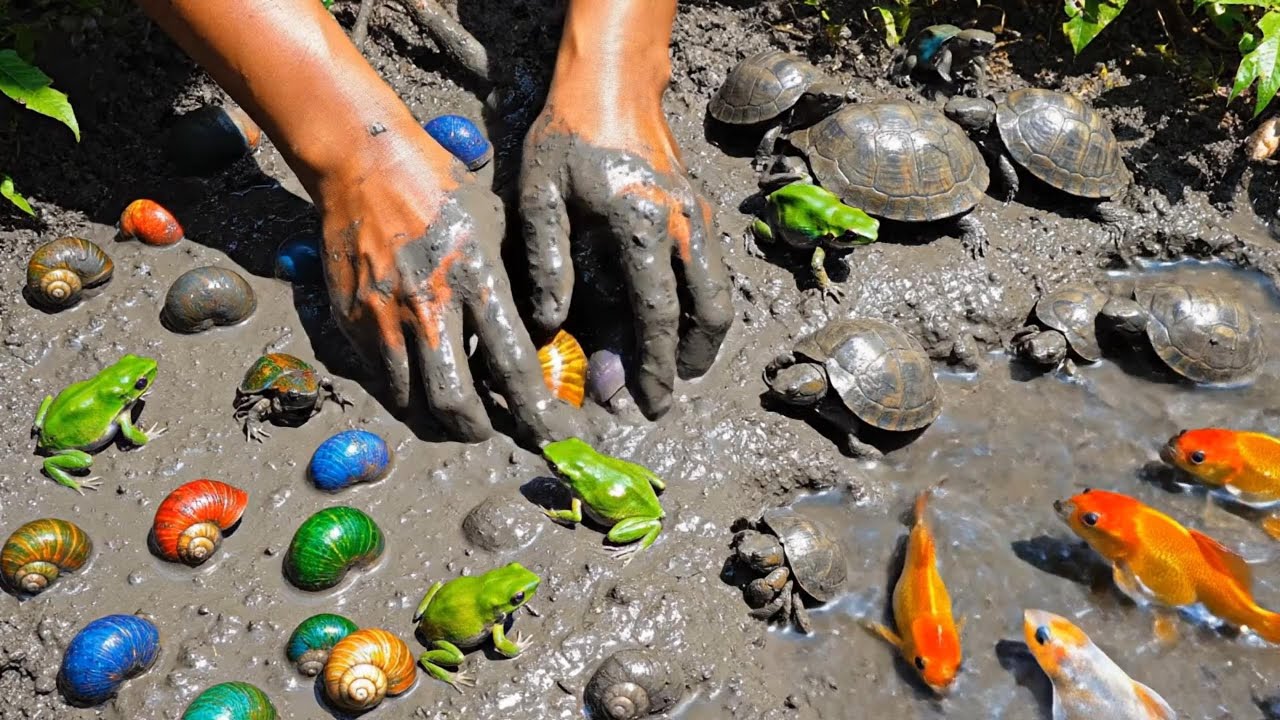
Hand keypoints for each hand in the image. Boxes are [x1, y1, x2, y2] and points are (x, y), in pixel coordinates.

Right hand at [316, 124, 577, 443]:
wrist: (364, 163)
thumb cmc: (445, 191)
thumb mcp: (499, 228)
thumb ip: (517, 286)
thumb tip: (541, 341)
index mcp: (477, 278)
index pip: (514, 364)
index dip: (536, 412)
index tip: (552, 436)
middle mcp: (429, 305)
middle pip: (454, 402)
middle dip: (479, 431)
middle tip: (491, 431)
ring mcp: (384, 317)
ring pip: (411, 401)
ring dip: (439, 420)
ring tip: (457, 416)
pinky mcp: (351, 321)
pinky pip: (381, 378)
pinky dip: (406, 392)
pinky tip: (423, 381)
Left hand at [518, 59, 732, 418]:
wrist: (612, 81)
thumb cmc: (568, 137)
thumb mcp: (542, 196)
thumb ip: (548, 263)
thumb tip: (554, 327)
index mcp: (644, 225)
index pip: (657, 313)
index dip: (651, 365)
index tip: (645, 403)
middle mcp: (685, 224)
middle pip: (709, 312)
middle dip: (689, 362)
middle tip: (662, 396)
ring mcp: (699, 216)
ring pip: (718, 294)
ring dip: (699, 339)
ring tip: (671, 370)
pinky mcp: (699, 210)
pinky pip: (711, 272)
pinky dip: (699, 308)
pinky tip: (672, 326)